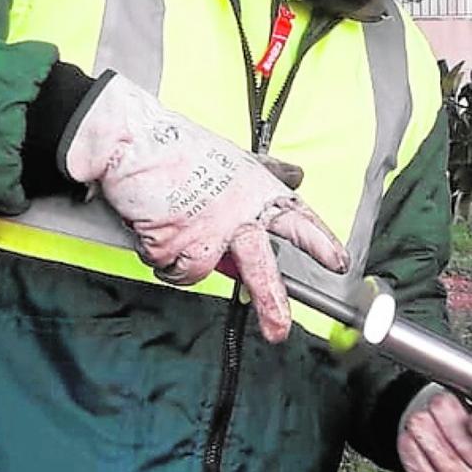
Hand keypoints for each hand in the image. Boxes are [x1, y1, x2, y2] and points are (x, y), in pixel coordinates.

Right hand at [63, 74, 347, 341]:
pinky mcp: (174, 245)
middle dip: (272, 299)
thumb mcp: (235, 158)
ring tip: (171, 230)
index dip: (320, 243)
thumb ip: (268, 172)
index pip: (298, 221)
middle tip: (279, 330)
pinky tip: (153, 226)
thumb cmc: (181, 148)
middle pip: (261, 265)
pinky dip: (159, 256)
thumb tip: (298, 175)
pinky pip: (170, 268)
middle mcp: (238, 215)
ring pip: (202, 272)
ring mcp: (205, 232)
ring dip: (185, 263)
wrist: (132, 141)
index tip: (339, 263)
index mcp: (258, 193)